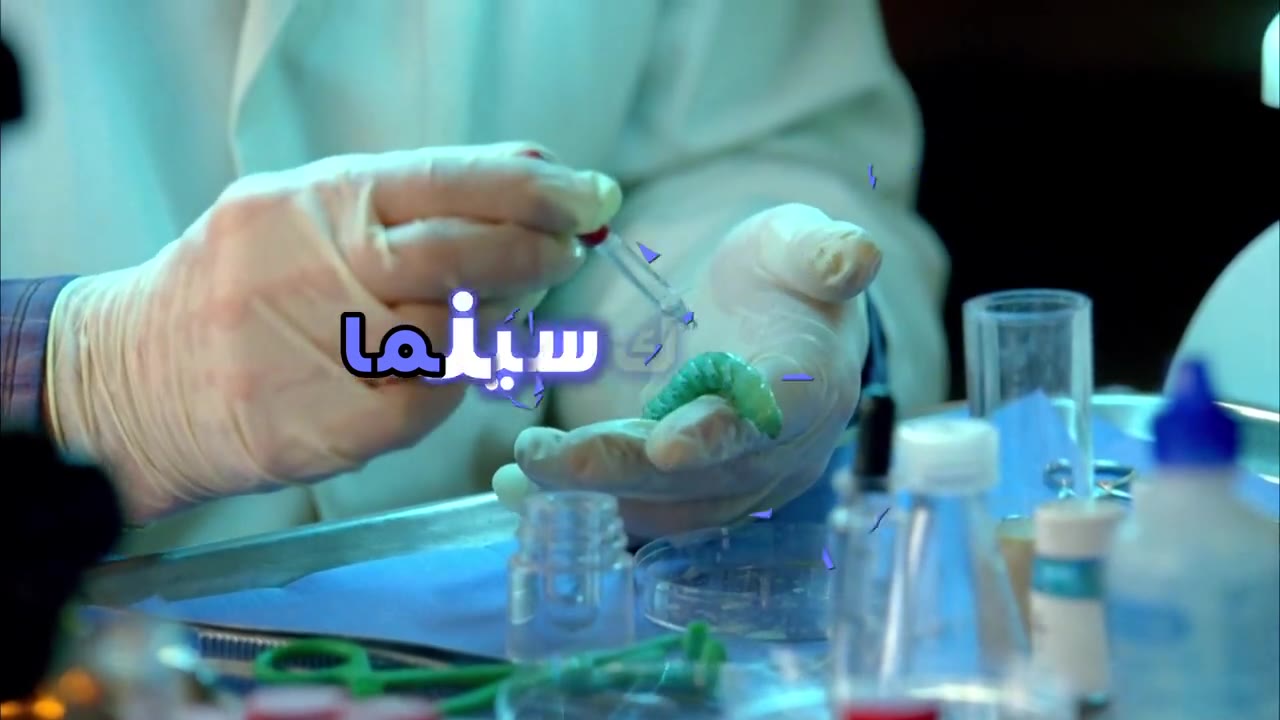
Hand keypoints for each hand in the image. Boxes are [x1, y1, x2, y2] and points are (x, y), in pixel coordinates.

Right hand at [46, 142, 621, 520]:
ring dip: (495, 322)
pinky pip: (430, 400)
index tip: (590, 195)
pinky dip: (454, 382)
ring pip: (454, 335)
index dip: (531, 189)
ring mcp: (317, 352)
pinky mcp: (325, 428)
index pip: (443, 181)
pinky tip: (443, 369)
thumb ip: (414, 196)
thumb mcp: (310, 213)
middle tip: (570, 250)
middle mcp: (314, 268)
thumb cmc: (243, 288)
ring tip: (490, 314)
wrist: (133, 381)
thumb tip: (536, 171)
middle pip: (458, 256)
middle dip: (535, 251)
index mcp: (314, 202)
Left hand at [492, 204, 880, 538]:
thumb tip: (854, 256)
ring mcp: (735, 477)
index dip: (719, 433)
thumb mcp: (806, 246)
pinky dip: (585, 502)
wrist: (784, 319)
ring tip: (516, 479)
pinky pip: (643, 506)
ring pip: (663, 501)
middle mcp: (777, 449)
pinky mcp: (695, 487)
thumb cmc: (790, 276)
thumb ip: (825, 252)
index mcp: (811, 386)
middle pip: (699, 475)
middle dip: (619, 469)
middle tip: (541, 458)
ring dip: (590, 493)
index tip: (666, 446)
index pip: (770, 418)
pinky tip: (521, 491)